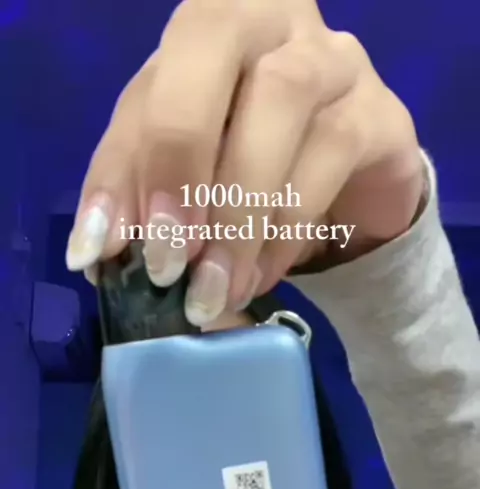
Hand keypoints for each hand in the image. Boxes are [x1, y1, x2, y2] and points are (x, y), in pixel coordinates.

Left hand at [66, 0, 422, 324]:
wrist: (350, 181)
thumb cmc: (250, 162)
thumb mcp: (180, 169)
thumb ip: (136, 191)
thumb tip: (96, 252)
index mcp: (207, 26)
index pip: (151, 83)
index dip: (125, 168)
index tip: (108, 253)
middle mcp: (271, 19)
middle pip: (218, 47)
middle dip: (182, 159)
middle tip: (167, 262)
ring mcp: (334, 59)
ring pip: (283, 103)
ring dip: (238, 214)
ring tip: (213, 290)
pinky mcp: (379, 114)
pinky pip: (331, 158)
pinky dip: (285, 231)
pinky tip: (258, 279)